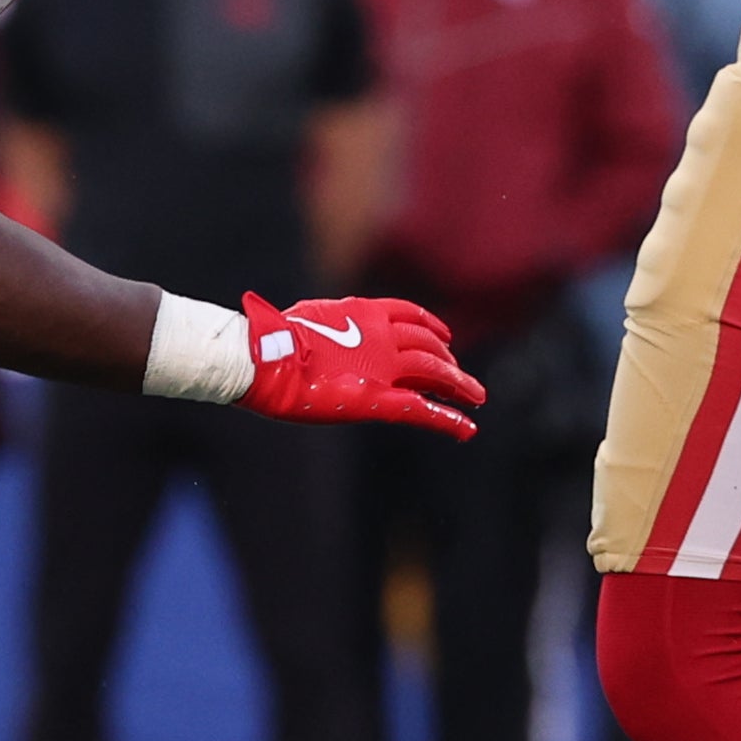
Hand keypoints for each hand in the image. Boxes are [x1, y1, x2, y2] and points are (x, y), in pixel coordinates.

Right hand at [239, 292, 483, 439]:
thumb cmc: (271, 340)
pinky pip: (421, 409)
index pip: (410, 316)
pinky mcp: (377, 399)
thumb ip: (327, 324)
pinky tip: (467, 428)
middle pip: (428, 346)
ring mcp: (383, 367)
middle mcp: (382, 337)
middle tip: (462, 377)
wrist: (265, 358)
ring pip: (433, 372)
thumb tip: (312, 327)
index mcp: (364, 313)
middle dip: (448, 360)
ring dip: (458, 384)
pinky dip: (447, 418)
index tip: (445, 336)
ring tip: (475, 396)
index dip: (431, 326)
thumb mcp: (306, 319)